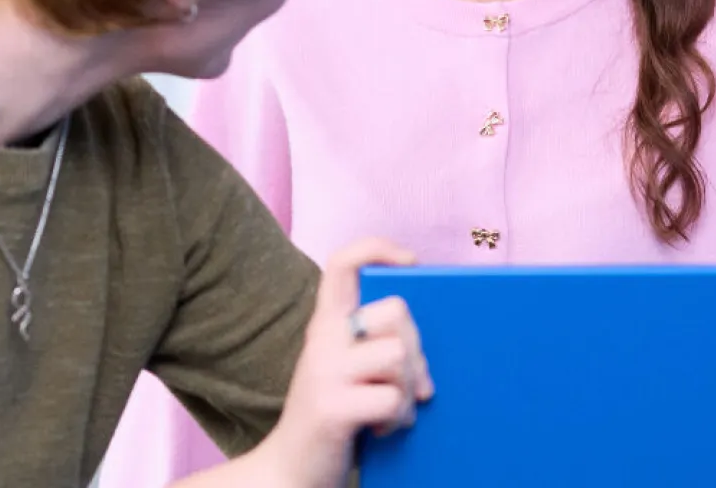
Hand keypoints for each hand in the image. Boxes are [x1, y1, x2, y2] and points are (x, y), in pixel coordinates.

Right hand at [248, 238, 432, 487]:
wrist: (290, 471)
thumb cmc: (334, 417)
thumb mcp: (347, 370)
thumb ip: (376, 344)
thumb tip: (425, 341)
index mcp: (325, 325)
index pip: (343, 263)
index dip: (378, 249)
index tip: (411, 262)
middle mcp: (321, 341)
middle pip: (395, 310)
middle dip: (418, 348)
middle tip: (412, 383)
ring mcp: (324, 373)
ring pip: (398, 355)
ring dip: (410, 391)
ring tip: (393, 412)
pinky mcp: (332, 408)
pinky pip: (393, 399)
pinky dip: (399, 421)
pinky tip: (381, 431)